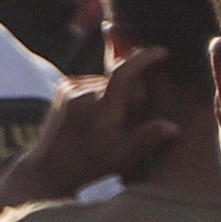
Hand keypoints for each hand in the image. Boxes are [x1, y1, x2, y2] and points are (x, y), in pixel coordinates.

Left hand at [15, 52, 180, 197]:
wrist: (47, 169)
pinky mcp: (63, 86)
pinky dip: (103, 93)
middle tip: (129, 122)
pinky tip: (96, 115)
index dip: (144, 59)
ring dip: (117, 95)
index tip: (162, 52)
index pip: (123, 74)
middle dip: (133, 95)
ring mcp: (69, 89)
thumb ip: (146, 140)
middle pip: (121, 82)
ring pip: (108, 82)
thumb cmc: (88, 167)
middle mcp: (81, 96)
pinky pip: (95, 82)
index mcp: (99, 112)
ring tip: (109, 123)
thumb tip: (173, 127)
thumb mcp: (120, 159)